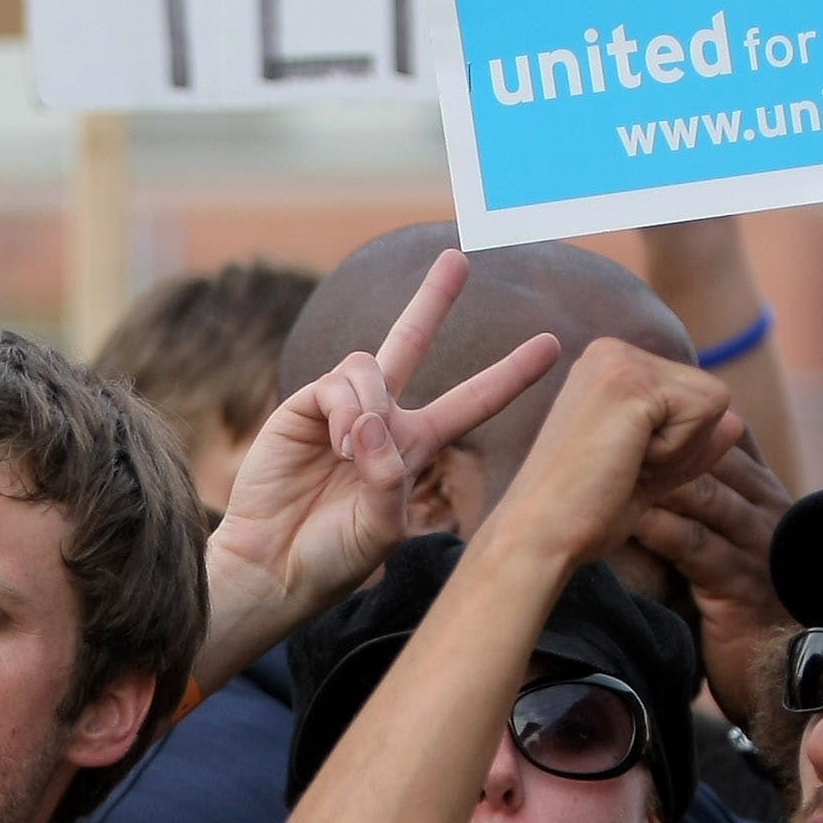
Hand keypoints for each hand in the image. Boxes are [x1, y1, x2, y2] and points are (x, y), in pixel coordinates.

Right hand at [209, 249, 559, 630]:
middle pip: (412, 342)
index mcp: (413, 449)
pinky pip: (338, 382)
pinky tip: (340, 444)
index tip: (552, 346)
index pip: (471, 402)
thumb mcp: (381, 527)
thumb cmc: (332, 558)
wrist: (271, 566)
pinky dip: (346, 408)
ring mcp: (340, 410)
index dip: (509, 375)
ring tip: (350, 453)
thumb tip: (368, 420)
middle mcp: (380, 419)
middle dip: (432, 299)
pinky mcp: (303, 408)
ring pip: (372, 366)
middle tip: (458, 256)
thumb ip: (387, 477)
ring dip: (371, 406)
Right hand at [478, 338, 745, 585]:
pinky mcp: (631, 381)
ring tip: (623, 464)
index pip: (692, 396)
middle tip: (622, 468)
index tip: (620, 466)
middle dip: (682, 446)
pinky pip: (705, 413)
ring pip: (714, 400)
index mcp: (609, 366)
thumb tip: (736, 421)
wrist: (541, 535)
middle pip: (710, 394)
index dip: (675, 446)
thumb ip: (689, 443)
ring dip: (680, 450)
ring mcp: (619, 360)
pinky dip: (677, 452)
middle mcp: (612, 351)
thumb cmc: (584, 512)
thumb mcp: (649, 472)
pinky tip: (628, 462)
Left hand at [633, 440, 797, 723]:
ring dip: (652, 478)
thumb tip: (657, 473)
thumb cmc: (743, 609)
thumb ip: (709, 508)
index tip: (627, 420)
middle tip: (604, 435)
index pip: (724, 440)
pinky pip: (695, 545)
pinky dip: (657, 527)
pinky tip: (621, 519)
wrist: (779, 676)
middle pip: (712, 458)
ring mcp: (759, 547)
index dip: (677, 427)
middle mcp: (769, 512)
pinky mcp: (742, 586)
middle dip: (658, 444)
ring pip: (704, 494)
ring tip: (605, 468)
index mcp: (766, 496)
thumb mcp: (733, 547)